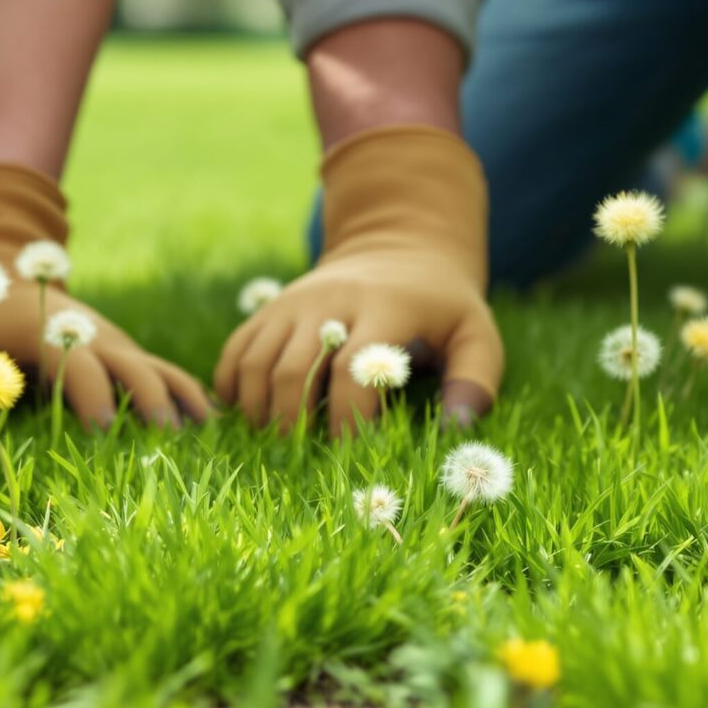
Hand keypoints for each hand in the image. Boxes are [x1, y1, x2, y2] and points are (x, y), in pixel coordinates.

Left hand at [0, 164, 211, 426]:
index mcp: (51, 331)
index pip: (79, 364)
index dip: (90, 394)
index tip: (101, 429)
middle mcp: (91, 335)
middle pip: (132, 364)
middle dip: (150, 399)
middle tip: (166, 439)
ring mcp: (112, 342)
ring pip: (156, 367)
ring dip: (179, 396)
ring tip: (205, 433)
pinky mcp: (120, 351)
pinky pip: (160, 370)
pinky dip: (184, 391)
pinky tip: (207, 420)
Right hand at [214, 126, 502, 434]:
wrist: (398, 246)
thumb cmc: (441, 307)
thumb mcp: (475, 335)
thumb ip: (474, 382)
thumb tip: (456, 432)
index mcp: (383, 309)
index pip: (352, 372)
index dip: (347, 422)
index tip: (351, 458)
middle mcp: (329, 301)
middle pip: (292, 370)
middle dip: (292, 424)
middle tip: (302, 461)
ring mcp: (293, 302)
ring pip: (256, 362)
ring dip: (259, 412)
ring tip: (276, 444)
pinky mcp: (270, 308)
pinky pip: (236, 351)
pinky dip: (232, 389)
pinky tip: (248, 416)